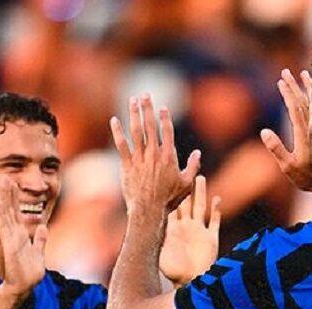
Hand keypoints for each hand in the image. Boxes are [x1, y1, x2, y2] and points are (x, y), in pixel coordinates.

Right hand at [0, 177, 48, 299]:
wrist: (22, 286)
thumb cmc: (28, 271)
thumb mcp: (37, 252)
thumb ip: (40, 240)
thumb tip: (43, 227)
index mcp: (21, 234)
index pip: (17, 212)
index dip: (16, 198)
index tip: (14, 183)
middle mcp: (14, 234)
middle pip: (11, 210)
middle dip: (8, 193)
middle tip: (5, 177)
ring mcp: (11, 238)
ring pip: (6, 214)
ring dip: (4, 199)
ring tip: (1, 184)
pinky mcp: (10, 245)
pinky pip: (5, 227)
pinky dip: (1, 215)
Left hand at [110, 94, 200, 214]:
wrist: (149, 210)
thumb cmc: (169, 200)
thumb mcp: (186, 184)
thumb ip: (193, 166)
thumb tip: (197, 153)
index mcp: (169, 157)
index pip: (167, 131)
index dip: (165, 117)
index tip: (162, 106)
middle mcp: (154, 154)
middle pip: (150, 126)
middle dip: (148, 108)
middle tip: (145, 94)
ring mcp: (140, 159)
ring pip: (136, 131)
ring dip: (134, 114)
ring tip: (132, 100)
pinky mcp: (127, 165)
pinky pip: (121, 145)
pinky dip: (117, 132)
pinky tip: (114, 120)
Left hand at [160, 175, 220, 285]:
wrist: (190, 283)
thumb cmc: (174, 273)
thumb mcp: (160, 255)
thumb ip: (152, 244)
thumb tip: (134, 236)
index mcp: (174, 230)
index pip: (173, 207)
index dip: (171, 194)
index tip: (166, 178)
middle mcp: (187, 228)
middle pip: (187, 203)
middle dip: (186, 187)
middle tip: (182, 170)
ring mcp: (200, 232)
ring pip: (201, 208)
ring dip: (201, 193)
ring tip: (200, 178)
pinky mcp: (211, 239)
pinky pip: (214, 222)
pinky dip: (216, 211)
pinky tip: (217, 199)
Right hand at [260, 69, 311, 196]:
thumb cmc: (307, 178)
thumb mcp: (288, 166)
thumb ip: (276, 149)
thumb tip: (264, 131)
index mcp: (304, 133)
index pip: (294, 107)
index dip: (287, 93)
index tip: (280, 81)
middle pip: (304, 100)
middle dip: (294, 85)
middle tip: (285, 72)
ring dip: (309, 87)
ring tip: (304, 73)